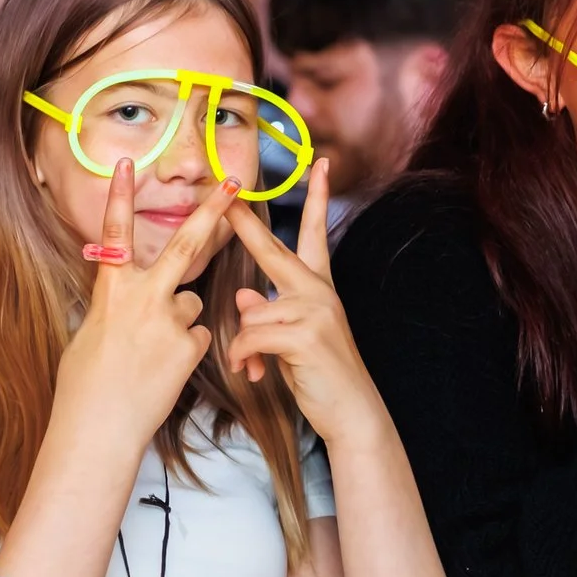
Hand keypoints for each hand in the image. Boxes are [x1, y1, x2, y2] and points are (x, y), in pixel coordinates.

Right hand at [55, 160, 237, 449]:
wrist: (100, 427)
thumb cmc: (85, 384)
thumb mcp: (90, 333)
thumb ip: (113, 305)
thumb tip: (123, 296)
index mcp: (110, 290)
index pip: (115, 234)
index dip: (120, 197)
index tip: (130, 165)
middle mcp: (142, 297)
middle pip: (184, 245)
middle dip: (211, 212)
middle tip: (234, 183)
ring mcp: (169, 321)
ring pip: (192, 303)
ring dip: (181, 319)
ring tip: (153, 353)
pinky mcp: (190, 346)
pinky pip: (198, 336)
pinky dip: (187, 349)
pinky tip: (166, 369)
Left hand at [220, 159, 381, 443]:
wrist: (352, 411)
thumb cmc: (321, 376)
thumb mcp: (291, 339)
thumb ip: (269, 312)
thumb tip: (243, 297)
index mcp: (319, 288)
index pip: (314, 233)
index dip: (316, 197)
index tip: (319, 164)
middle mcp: (319, 291)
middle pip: (274, 250)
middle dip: (246, 224)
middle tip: (224, 198)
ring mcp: (315, 311)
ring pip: (251, 312)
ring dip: (244, 344)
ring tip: (252, 367)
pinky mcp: (305, 335)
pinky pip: (251, 335)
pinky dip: (244, 357)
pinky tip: (252, 373)